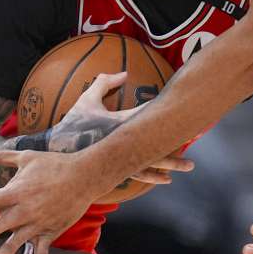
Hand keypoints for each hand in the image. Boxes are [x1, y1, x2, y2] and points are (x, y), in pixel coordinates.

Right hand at [52, 72, 192, 184]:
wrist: (55, 152)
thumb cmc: (71, 125)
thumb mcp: (85, 100)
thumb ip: (104, 82)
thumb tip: (125, 73)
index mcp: (117, 124)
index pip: (145, 116)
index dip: (164, 112)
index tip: (182, 108)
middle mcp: (122, 143)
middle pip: (155, 142)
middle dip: (177, 140)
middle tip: (197, 137)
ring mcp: (119, 158)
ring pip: (151, 162)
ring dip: (170, 163)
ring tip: (189, 166)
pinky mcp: (115, 170)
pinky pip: (138, 173)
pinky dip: (152, 175)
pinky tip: (165, 179)